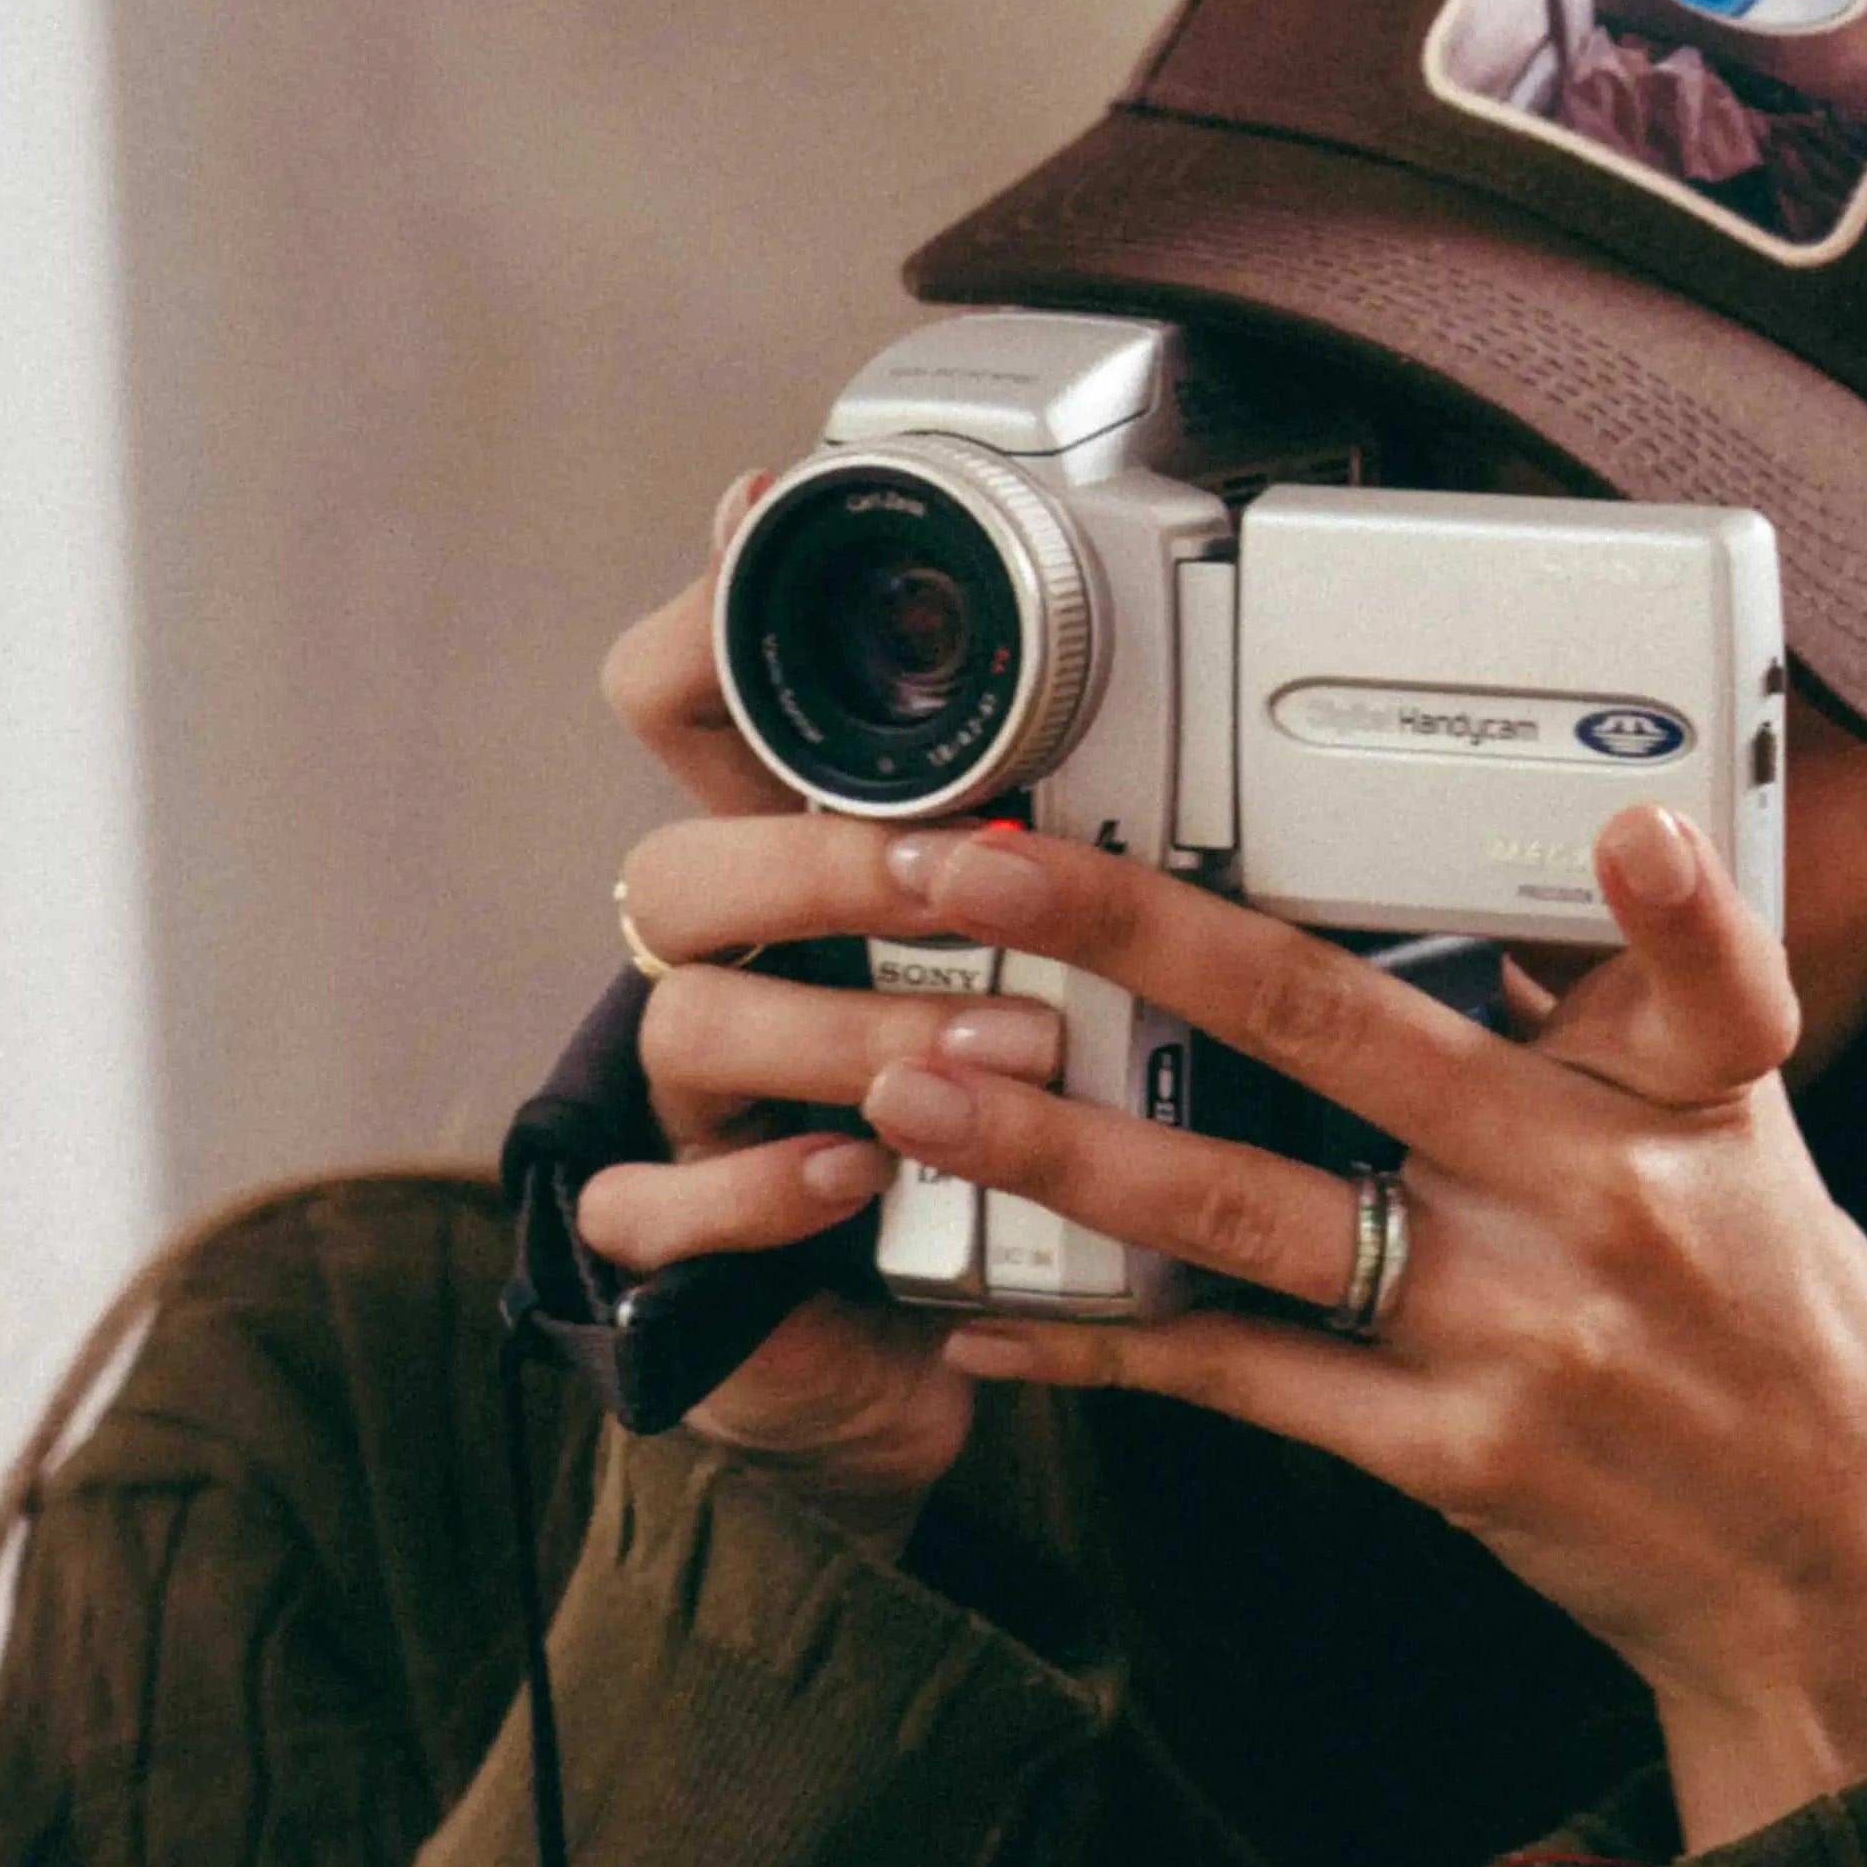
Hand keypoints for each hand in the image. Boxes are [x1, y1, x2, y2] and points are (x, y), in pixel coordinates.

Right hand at [579, 485, 1045, 1549]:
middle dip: (818, 861)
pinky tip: (854, 1173)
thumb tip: (1209, 693)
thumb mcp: (1045, 964)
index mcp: (799, 880)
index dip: (709, 623)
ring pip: (693, 1024)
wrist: (914, 1346)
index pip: (688, 717)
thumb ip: (1077, 842)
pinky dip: (754, 1190)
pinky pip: (658, 1205)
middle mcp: (727, 976)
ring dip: (848, 1028)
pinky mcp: (674, 1242)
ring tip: (998, 1044)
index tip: (764, 520)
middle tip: (959, 874)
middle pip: (677, 867)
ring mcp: (689, 1108)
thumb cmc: (989, 1129)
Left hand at [851, 807, 1866, 1851]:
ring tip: (922, 1091)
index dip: (1659, 892)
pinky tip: (996, 1325)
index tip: (1620, 822)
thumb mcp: (1742, 1149)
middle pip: (1341, 1030)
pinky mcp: (1452, 1451)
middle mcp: (1590, 1199)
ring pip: (1252, 1211)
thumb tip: (1493, 881)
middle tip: (988, 874)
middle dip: (1140, 936)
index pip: (1693, 970)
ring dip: (1065, 1143)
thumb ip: (1612, 1022)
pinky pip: (1249, 1382)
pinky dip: (1112, 1352)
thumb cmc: (1779, 1338)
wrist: (1825, 1579)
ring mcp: (1510, 1329)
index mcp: (1680, 1106)